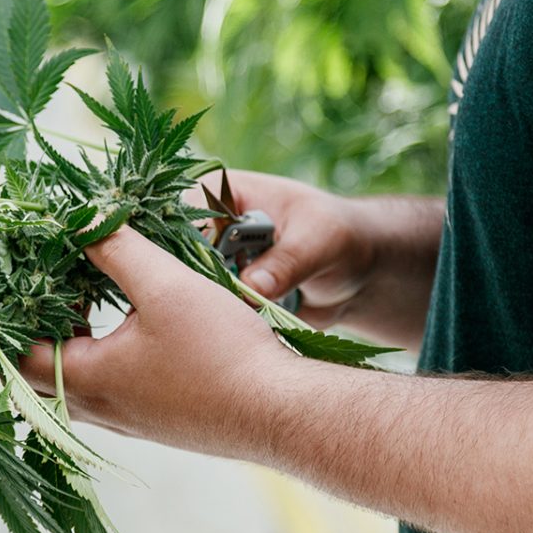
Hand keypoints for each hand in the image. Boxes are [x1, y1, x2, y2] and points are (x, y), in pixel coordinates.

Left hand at [19, 227, 296, 458]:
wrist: (282, 413)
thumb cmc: (222, 352)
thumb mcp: (165, 285)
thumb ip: (116, 250)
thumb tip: (81, 222)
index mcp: (87, 380)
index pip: (16, 354)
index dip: (9, 315)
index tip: (24, 275)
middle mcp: (99, 410)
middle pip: (39, 373)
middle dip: (35, 327)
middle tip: (48, 284)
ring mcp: (128, 421)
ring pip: (75, 384)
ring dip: (71, 343)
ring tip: (85, 299)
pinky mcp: (156, 422)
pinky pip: (108, 392)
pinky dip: (101, 358)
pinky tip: (130, 328)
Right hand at [194, 169, 377, 329]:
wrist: (356, 271)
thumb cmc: (339, 235)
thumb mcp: (319, 240)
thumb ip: (286, 262)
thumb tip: (250, 289)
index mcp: (221, 196)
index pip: (183, 217)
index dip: (183, 247)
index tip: (199, 279)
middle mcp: (207, 230)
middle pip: (176, 258)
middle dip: (192, 285)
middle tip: (220, 309)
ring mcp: (211, 266)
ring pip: (187, 290)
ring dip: (207, 310)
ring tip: (232, 324)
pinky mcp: (221, 296)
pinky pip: (208, 315)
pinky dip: (219, 328)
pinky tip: (233, 337)